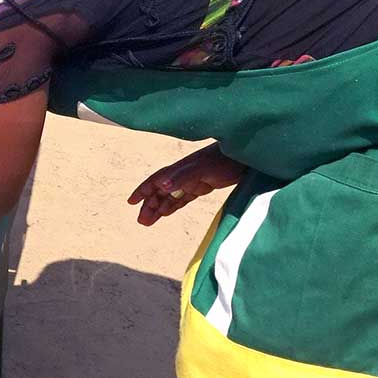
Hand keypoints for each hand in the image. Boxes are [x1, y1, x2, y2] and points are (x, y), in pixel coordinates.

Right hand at [127, 145, 244, 225]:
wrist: (247, 157)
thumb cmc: (225, 160)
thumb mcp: (202, 169)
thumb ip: (182, 176)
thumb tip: (161, 185)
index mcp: (180, 169)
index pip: (156, 180)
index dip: (144, 191)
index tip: (131, 202)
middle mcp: (183, 174)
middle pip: (161, 191)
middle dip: (150, 204)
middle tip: (142, 221)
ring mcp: (193, 180)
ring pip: (170, 196)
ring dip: (159, 207)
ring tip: (148, 221)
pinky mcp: (203, 185)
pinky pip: (183, 198)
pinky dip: (173, 205)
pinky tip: (167, 212)